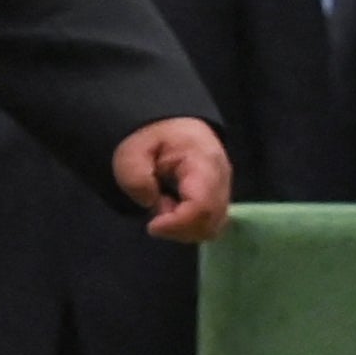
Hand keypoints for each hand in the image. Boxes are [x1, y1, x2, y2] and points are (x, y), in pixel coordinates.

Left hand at [112, 117, 232, 242]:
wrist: (168, 125)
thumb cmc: (150, 139)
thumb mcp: (131, 153)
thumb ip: (136, 178)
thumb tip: (151, 203)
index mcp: (203, 161)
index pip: (202, 206)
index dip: (177, 224)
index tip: (152, 225)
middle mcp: (222, 177)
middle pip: (211, 221)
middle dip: (179, 228)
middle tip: (155, 214)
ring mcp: (224, 188)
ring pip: (213, 227)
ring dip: (184, 229)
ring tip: (163, 208)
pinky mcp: (220, 198)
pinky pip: (210, 224)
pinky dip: (190, 227)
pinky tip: (173, 212)